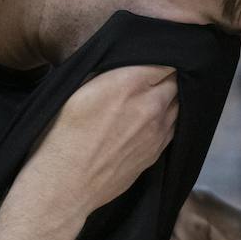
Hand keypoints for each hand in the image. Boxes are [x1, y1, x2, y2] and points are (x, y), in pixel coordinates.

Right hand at [22, 66, 178, 219]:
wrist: (66, 185)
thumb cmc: (61, 136)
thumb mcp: (76, 90)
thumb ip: (106, 71)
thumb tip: (122, 61)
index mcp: (129, 84)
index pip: (165, 59)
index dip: (161, 54)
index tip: (153, 54)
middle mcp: (151, 106)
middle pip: (176, 80)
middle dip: (167, 74)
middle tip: (153, 72)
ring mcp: (158, 132)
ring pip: (179, 104)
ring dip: (170, 96)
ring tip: (155, 93)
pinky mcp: (156, 153)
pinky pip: (174, 127)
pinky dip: (169, 118)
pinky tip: (154, 117)